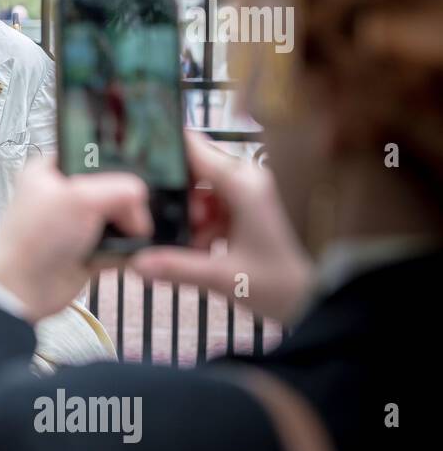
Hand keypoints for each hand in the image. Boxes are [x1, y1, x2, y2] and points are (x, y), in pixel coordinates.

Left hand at [0, 154, 151, 323]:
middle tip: (130, 214)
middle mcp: (64, 195)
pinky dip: (127, 249)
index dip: (117, 163)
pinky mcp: (88, 249)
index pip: (94, 154)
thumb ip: (118, 189)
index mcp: (51, 170)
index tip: (136, 174)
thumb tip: (140, 200)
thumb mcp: (79, 198)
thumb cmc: (31, 240)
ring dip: (129, 227)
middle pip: (113, 188)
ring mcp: (76, 223)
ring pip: (119, 217)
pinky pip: (119, 244)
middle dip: (127, 202)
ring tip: (131, 234)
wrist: (22, 288)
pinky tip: (130, 251)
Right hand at [128, 131, 313, 323]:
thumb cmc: (277, 284)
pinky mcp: (248, 209)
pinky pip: (213, 206)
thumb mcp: (221, 277)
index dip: (163, 150)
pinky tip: (201, 250)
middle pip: (193, 171)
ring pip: (200, 191)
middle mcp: (246, 180)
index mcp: (243, 184)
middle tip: (167, 225)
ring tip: (189, 245)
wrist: (316, 301)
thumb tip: (134, 263)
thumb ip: (176, 267)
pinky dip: (201, 225)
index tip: (134, 160)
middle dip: (175, 197)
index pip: (194, 149)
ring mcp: (248, 194)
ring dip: (188, 215)